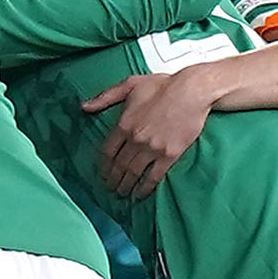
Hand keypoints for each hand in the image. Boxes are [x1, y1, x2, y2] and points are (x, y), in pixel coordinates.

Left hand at [88, 70, 212, 198]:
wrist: (192, 91)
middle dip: (112, 179)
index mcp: (124, 124)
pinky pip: (154, 176)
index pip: (107, 151)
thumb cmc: (164, 85)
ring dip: (125, 186)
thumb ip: (105, 97)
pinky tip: (140, 194)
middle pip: (118, 165)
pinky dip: (145, 188)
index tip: (102, 173)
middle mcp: (135, 139)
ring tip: (122, 193)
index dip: (103, 165)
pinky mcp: (169, 155)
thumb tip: (84, 106)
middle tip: (110, 187)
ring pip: (133, 173)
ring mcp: (152, 148)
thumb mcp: (130, 85)